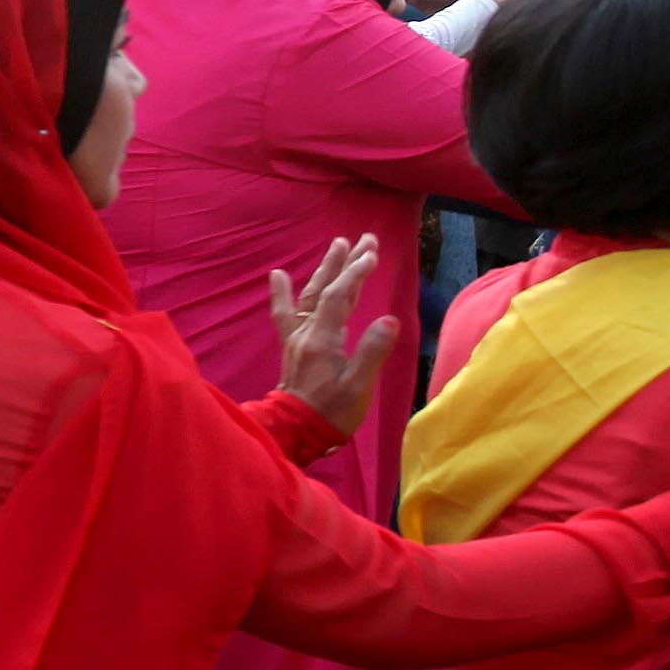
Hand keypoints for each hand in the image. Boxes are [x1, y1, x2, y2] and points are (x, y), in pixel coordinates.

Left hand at [265, 235, 397, 443]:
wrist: (296, 431)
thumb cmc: (332, 412)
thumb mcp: (359, 386)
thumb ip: (373, 352)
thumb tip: (390, 320)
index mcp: (323, 339)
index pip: (339, 297)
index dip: (355, 273)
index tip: (372, 253)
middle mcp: (306, 332)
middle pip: (325, 289)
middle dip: (345, 262)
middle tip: (363, 238)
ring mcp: (296, 337)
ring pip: (309, 295)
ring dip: (324, 269)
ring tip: (336, 245)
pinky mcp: (292, 345)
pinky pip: (286, 312)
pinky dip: (284, 292)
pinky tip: (279, 275)